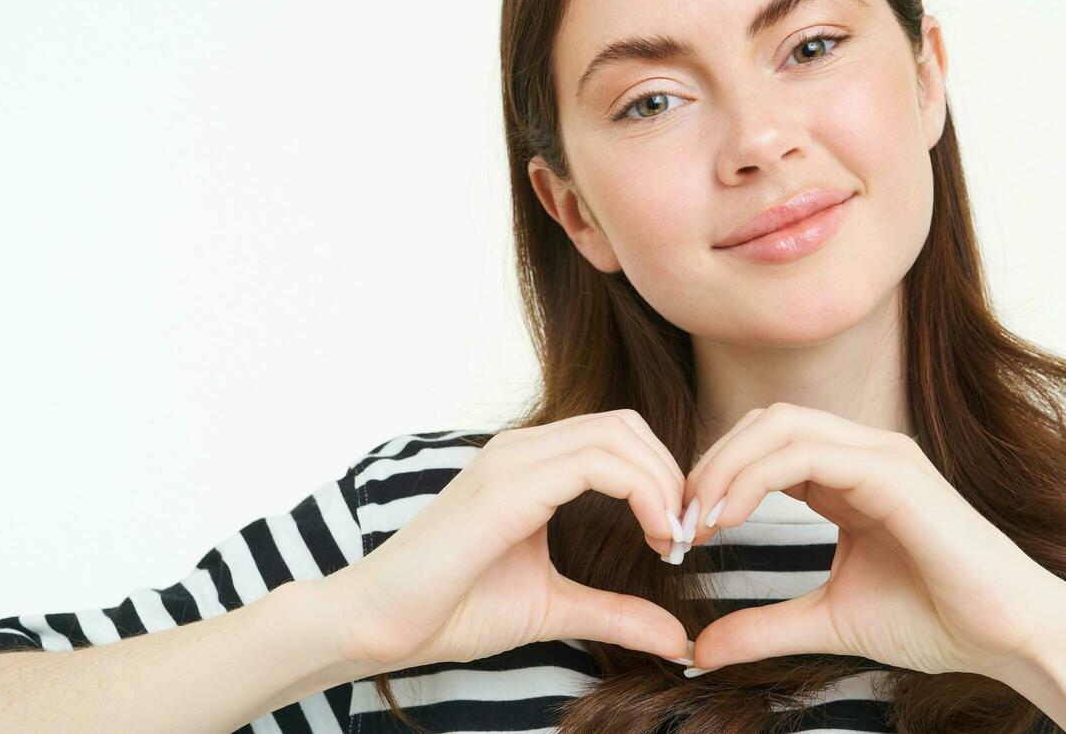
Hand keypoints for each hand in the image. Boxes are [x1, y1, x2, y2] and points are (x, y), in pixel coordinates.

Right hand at [331, 410, 697, 672]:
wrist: (382, 625)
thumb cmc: (452, 610)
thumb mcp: (555, 608)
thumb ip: (616, 613)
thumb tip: (680, 639)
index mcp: (530, 466)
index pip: (618, 438)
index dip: (663, 478)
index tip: (678, 538)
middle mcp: (521, 449)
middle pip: (626, 425)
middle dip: (672, 474)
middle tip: (684, 535)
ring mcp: (512, 460)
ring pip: (617, 434)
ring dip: (662, 482)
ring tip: (671, 538)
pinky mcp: (506, 486)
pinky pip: (594, 464)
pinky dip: (642, 492)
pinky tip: (653, 536)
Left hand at [677, 402, 1065, 679]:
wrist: (1009, 637)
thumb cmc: (937, 621)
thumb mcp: (828, 622)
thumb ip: (764, 627)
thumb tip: (699, 648)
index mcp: (851, 477)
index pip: (767, 445)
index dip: (716, 479)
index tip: (683, 534)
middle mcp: (866, 453)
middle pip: (766, 422)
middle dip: (711, 463)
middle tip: (678, 522)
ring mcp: (883, 455)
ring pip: (780, 424)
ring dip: (725, 466)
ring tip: (697, 520)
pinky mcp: (896, 472)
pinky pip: (809, 450)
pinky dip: (755, 475)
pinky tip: (728, 517)